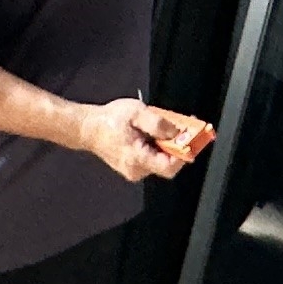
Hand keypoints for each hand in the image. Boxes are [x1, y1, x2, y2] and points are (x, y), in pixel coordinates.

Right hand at [83, 98, 200, 183]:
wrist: (88, 128)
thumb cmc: (109, 120)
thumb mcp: (137, 113)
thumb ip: (158, 124)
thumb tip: (177, 132)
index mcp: (137, 158)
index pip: (169, 166)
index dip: (184, 153)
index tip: (194, 138)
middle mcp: (137, 169)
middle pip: (167, 163)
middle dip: (178, 144)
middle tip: (184, 126)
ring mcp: (135, 170)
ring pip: (161, 159)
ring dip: (167, 143)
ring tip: (163, 125)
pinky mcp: (134, 166)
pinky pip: (153, 158)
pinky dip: (158, 145)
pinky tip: (153, 131)